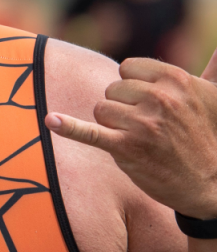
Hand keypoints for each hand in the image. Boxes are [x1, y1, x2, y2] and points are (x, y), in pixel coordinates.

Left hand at [46, 50, 216, 218]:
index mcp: (177, 79)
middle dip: (123, 107)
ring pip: (101, 110)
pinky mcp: (127, 149)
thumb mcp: (215, 96)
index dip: (133, 86)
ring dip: (113, 125)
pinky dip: (69, 127)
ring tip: (139, 139)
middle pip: (112, 89)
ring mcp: (142, 124)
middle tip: (149, 127)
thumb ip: (214, 67)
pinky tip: (51, 121)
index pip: (127, 68)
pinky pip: (90, 133)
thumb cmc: (210, 136)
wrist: (210, 184)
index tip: (150, 102)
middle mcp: (160, 98)